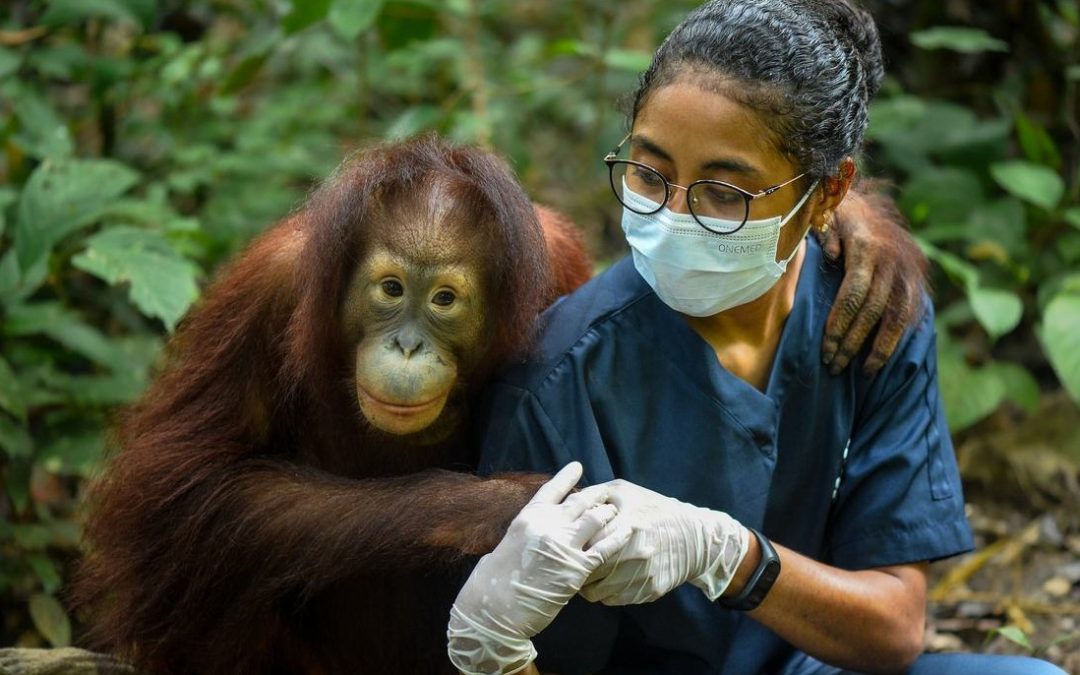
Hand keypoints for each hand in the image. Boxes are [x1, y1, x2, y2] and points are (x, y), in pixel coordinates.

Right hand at [447, 463, 630, 674]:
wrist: (495, 607)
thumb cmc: (494, 580)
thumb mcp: (508, 543)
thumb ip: (527, 532)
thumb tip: (538, 528)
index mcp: (528, 516)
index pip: (552, 489)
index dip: (566, 476)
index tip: (578, 466)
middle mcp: (548, 524)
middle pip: (580, 501)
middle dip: (596, 495)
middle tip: (607, 493)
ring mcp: (564, 544)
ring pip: (596, 518)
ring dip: (608, 513)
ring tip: (617, 511)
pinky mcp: (577, 566)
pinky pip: (605, 547)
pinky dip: (618, 537)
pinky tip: (627, 531)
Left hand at [579, 480, 748, 604]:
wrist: (693, 537)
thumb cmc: (654, 509)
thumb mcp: (625, 491)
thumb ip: (595, 494)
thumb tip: (566, 502)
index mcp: (626, 525)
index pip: (586, 542)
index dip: (573, 545)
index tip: (567, 544)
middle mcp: (633, 554)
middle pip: (588, 570)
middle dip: (576, 568)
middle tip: (570, 563)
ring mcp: (641, 576)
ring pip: (597, 591)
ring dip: (587, 584)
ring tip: (586, 573)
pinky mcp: (648, 591)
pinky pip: (613, 599)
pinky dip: (604, 592)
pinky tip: (605, 580)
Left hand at [817, 184, 927, 375]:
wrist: (868, 204)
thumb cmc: (835, 217)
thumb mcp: (825, 217)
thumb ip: (824, 235)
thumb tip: (830, 256)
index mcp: (866, 245)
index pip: (853, 293)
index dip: (840, 323)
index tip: (826, 348)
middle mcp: (890, 259)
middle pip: (872, 309)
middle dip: (852, 341)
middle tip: (834, 366)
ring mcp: (907, 270)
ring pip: (896, 316)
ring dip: (880, 347)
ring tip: (865, 372)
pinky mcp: (916, 278)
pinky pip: (910, 314)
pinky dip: (897, 336)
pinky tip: (883, 356)